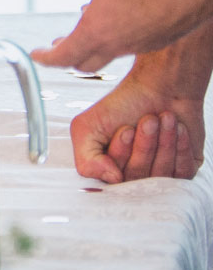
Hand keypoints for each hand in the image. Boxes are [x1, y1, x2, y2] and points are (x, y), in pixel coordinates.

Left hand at [18, 0, 209, 70]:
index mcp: (96, 33)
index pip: (62, 56)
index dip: (45, 57)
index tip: (36, 54)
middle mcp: (117, 45)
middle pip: (84, 63)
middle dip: (66, 58)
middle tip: (55, 51)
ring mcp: (139, 44)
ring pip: (108, 56)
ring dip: (91, 50)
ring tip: (82, 37)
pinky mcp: (157, 38)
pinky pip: (129, 46)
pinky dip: (115, 40)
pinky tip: (116, 21)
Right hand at [67, 52, 208, 183]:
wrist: (160, 88)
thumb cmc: (122, 105)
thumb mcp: (86, 128)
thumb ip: (86, 160)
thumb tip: (113, 180)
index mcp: (106, 168)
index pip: (112, 180)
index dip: (120, 154)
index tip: (126, 129)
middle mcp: (131, 176)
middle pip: (137, 177)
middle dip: (144, 146)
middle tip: (147, 120)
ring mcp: (158, 176)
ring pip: (161, 175)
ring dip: (163, 142)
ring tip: (163, 118)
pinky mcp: (183, 171)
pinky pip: (182, 172)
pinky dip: (179, 146)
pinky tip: (177, 128)